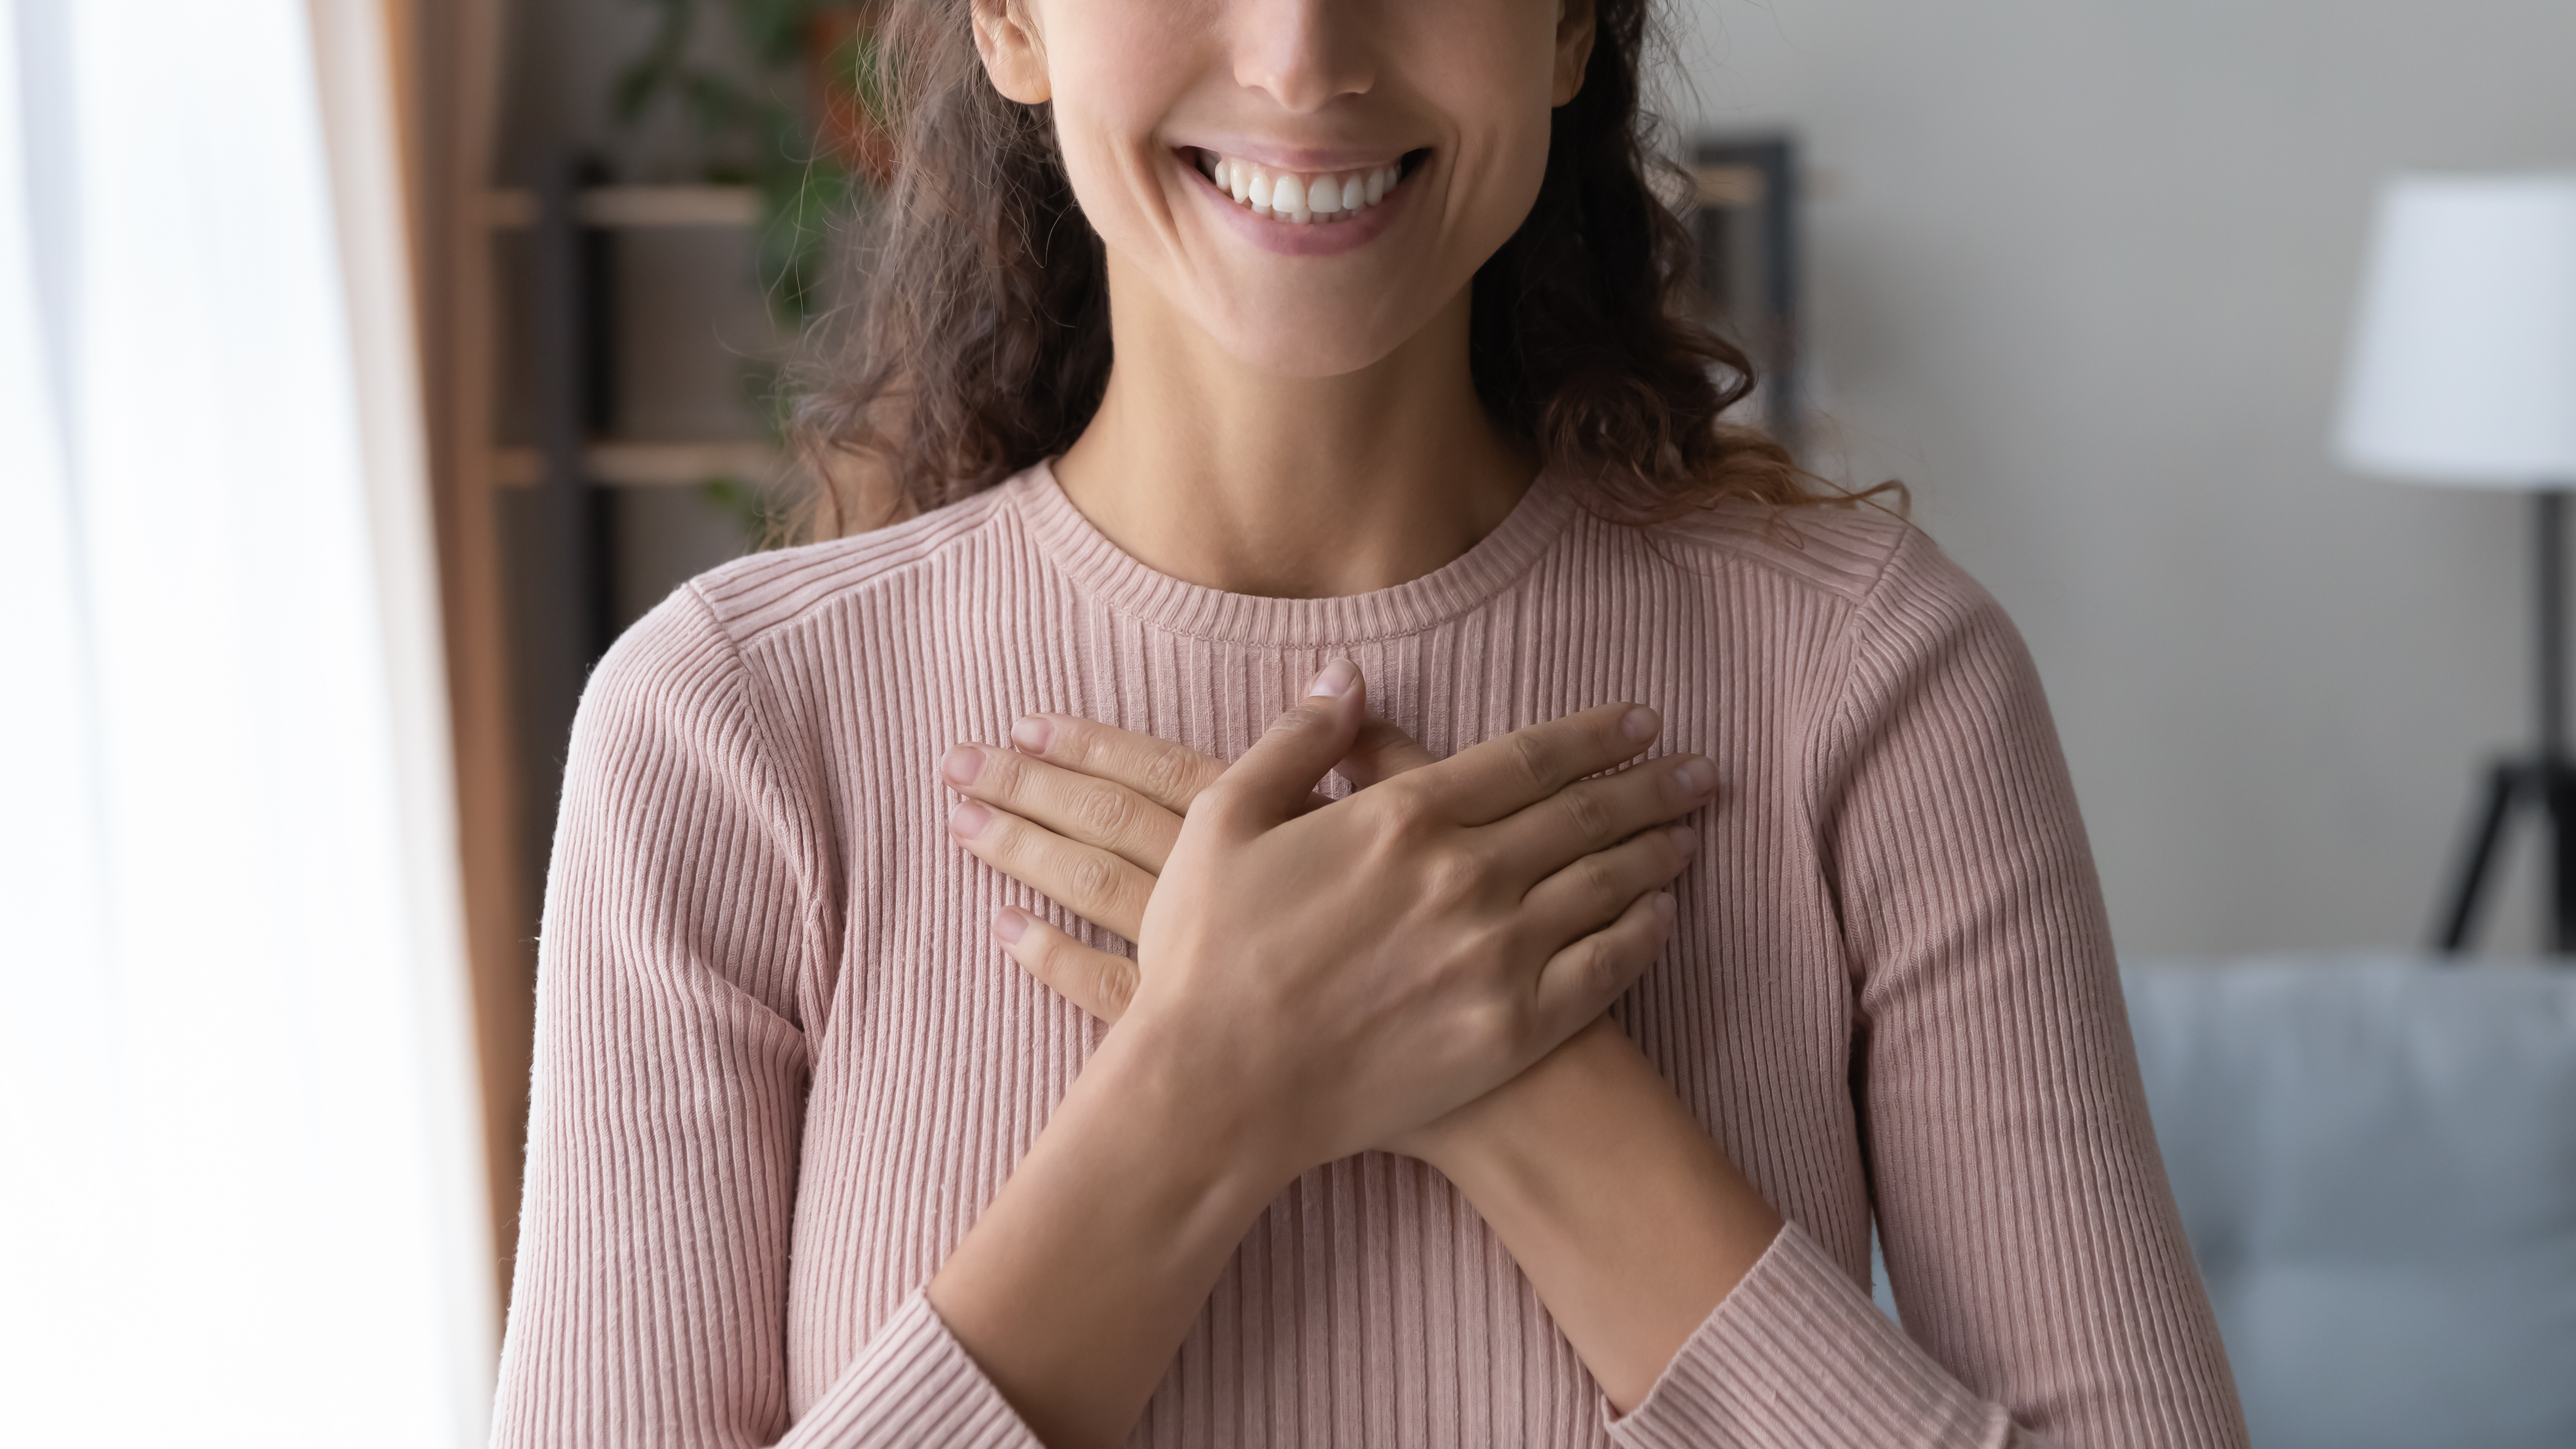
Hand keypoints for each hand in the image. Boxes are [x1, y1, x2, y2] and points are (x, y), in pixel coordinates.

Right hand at [941, 661, 1717, 1166]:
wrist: (1218, 1090)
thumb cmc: (1207, 954)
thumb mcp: (1224, 821)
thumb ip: (1296, 741)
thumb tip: (1347, 675)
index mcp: (1403, 816)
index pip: (1528, 757)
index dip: (1593, 735)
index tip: (1640, 721)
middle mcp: (1466, 876)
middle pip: (1584, 815)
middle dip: (1649, 785)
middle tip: (1698, 769)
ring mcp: (1496, 955)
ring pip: (1604, 886)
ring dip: (1655, 853)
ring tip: (1691, 832)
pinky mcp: (1510, 1029)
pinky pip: (1602, 971)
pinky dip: (1643, 936)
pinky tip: (1664, 917)